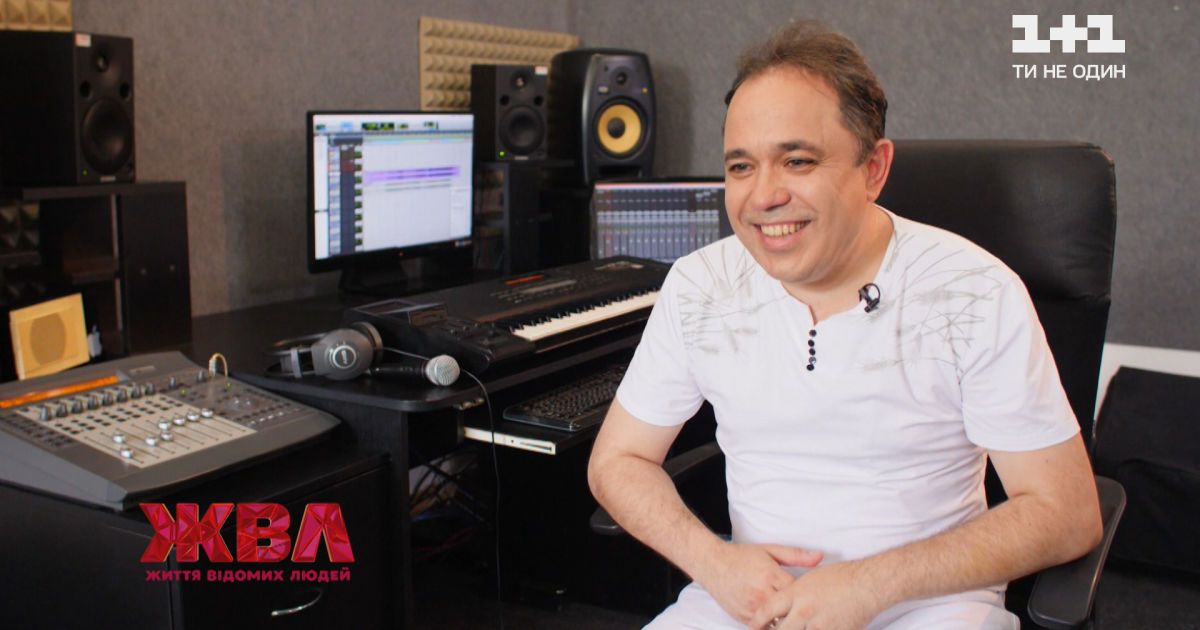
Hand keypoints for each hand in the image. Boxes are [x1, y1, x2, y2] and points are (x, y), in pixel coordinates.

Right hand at [692, 542, 823, 624]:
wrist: (711, 564)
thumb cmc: (741, 556)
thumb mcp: (770, 551)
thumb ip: (796, 555)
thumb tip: (821, 557)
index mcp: (771, 576)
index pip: (799, 593)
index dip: (810, 596)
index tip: (816, 597)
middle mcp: (761, 594)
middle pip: (791, 612)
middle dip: (801, 613)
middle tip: (811, 613)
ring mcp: (752, 609)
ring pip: (778, 624)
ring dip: (788, 622)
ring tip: (797, 619)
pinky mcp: (744, 618)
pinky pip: (764, 628)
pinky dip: (773, 626)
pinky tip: (780, 621)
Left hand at [747, 561, 886, 629]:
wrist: (868, 585)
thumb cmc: (841, 577)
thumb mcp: (810, 578)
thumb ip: (793, 592)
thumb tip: (781, 603)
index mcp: (796, 593)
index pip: (768, 610)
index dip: (757, 621)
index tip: (753, 625)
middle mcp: (804, 610)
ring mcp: (819, 625)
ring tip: (790, 628)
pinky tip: (812, 629)